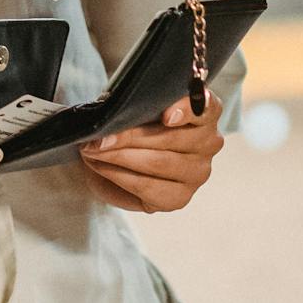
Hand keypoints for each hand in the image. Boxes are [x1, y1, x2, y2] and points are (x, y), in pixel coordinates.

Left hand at [77, 91, 224, 212]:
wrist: (123, 154)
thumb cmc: (136, 123)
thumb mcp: (140, 106)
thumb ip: (141, 105)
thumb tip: (119, 115)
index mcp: (207, 113)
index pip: (206, 108)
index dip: (187, 110)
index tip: (165, 116)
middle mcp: (210, 143)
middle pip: (171, 138)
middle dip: (129, 137)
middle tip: (98, 136)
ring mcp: (198, 173)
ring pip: (158, 163)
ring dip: (119, 156)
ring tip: (93, 150)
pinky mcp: (180, 198)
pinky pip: (147, 187)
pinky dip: (119, 176)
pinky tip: (101, 166)